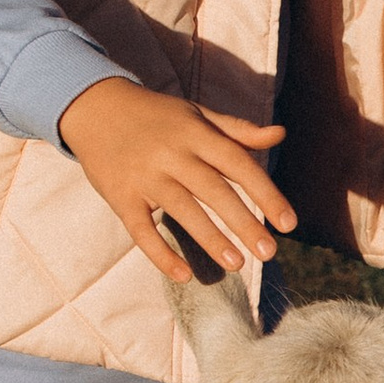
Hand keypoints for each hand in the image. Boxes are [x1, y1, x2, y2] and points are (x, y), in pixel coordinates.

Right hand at [58, 78, 295, 282]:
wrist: (94, 108)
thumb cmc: (156, 116)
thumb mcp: (197, 115)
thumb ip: (237, 131)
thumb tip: (280, 134)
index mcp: (196, 133)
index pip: (237, 164)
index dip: (265, 193)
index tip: (288, 223)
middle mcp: (172, 154)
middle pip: (213, 190)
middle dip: (244, 222)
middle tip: (269, 253)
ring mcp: (144, 176)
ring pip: (182, 210)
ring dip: (210, 239)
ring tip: (237, 264)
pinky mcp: (120, 196)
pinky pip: (141, 230)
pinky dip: (160, 254)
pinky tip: (184, 274)